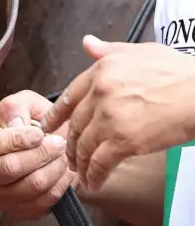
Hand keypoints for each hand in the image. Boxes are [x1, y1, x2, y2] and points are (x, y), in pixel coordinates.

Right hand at [0, 90, 74, 218]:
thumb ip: (16, 106)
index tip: (39, 133)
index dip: (15, 140)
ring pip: (31, 185)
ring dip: (54, 169)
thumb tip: (15, 123)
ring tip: (63, 155)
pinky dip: (59, 186)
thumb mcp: (26, 103)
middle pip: (10, 168)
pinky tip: (63, 172)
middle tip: (59, 143)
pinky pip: (43, 202)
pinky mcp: (18, 211)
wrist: (53, 148)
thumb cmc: (36, 125)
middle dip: (40, 154)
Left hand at [42, 36, 194, 191]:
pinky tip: (93, 182)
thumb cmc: (177, 71)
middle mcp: (100, 92)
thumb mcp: (139, 51)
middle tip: (67, 154)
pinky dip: (94, 175)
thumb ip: (108, 50)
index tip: (48, 125)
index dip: (56, 114)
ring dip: (80, 162)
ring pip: (84, 145)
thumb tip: (87, 43)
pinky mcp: (124, 141)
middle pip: (74, 123)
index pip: (69, 95)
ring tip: (81, 172)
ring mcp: (110, 117)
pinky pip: (100, 162)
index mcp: (101, 70)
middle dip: (69, 142)